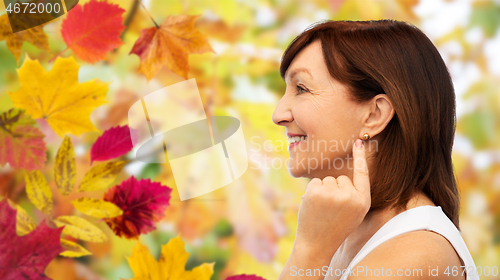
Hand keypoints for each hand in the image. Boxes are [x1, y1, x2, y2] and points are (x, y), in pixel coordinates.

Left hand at [294, 138, 370, 257]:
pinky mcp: (316, 192)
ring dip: (323, 191)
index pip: (363, 174)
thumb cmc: (336, 227)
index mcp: (363, 201)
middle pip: (341, 177)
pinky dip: (312, 192)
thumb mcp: (354, 213)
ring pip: (327, 180)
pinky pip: (315, 182)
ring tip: (323, 210)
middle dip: (335, 189)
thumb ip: (355, 194)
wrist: (317, 244)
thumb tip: (347, 173)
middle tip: (332, 210)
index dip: (360, 157)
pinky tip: (314, 207)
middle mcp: (350, 196)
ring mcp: (333, 194)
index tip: (359, 141)